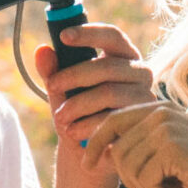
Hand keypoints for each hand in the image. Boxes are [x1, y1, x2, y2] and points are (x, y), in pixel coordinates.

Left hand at [35, 24, 153, 158]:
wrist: (92, 153)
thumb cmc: (79, 115)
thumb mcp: (61, 92)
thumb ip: (52, 71)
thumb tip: (42, 51)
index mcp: (122, 57)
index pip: (112, 36)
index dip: (89, 33)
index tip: (63, 36)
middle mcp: (140, 72)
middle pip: (107, 66)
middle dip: (73, 75)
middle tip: (51, 86)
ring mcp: (146, 97)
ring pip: (109, 93)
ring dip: (77, 105)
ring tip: (60, 118)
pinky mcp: (143, 122)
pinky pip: (113, 118)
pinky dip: (86, 125)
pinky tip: (73, 132)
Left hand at [89, 102, 187, 187]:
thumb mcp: (171, 147)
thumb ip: (143, 143)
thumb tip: (105, 152)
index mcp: (157, 108)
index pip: (112, 122)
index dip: (95, 144)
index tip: (86, 164)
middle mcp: (158, 112)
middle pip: (118, 151)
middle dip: (130, 178)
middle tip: (153, 187)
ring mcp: (164, 128)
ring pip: (127, 167)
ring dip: (144, 187)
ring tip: (168, 187)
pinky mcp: (171, 148)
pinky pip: (144, 179)